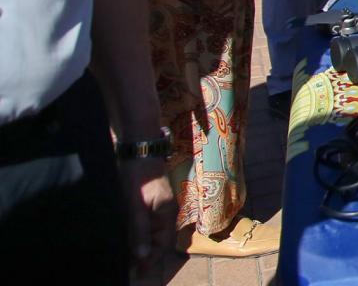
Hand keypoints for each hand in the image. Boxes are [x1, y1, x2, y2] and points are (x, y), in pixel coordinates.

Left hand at [118, 158, 174, 278]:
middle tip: (127, 269)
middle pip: (158, 241)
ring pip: (151, 233)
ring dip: (140, 246)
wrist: (138, 149)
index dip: (150, 261)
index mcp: (166, 214)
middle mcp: (166, 213)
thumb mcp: (135, 204)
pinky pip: (146, 224)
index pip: (162, 245)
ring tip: (124, 257)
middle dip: (144, 256)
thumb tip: (141, 256)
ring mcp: (159, 207)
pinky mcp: (150, 203)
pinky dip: (137, 235)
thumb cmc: (137, 176)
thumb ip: (139, 230)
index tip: (136, 273)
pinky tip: (126, 239)